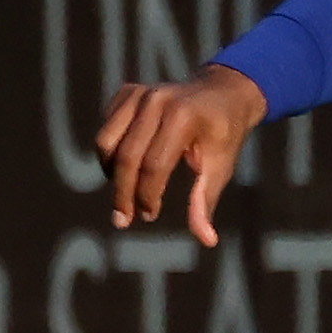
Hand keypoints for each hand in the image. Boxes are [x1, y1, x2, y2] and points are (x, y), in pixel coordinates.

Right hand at [99, 65, 270, 245]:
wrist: (223, 94)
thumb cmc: (224, 135)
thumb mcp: (222, 166)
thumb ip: (205, 200)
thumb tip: (207, 240)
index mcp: (183, 117)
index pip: (154, 165)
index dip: (147, 195)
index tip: (148, 216)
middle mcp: (157, 100)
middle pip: (127, 156)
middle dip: (123, 192)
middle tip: (124, 219)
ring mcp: (139, 93)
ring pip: (106, 142)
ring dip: (110, 173)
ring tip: (123, 194)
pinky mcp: (127, 92)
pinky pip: (107, 128)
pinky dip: (109, 152)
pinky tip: (124, 169)